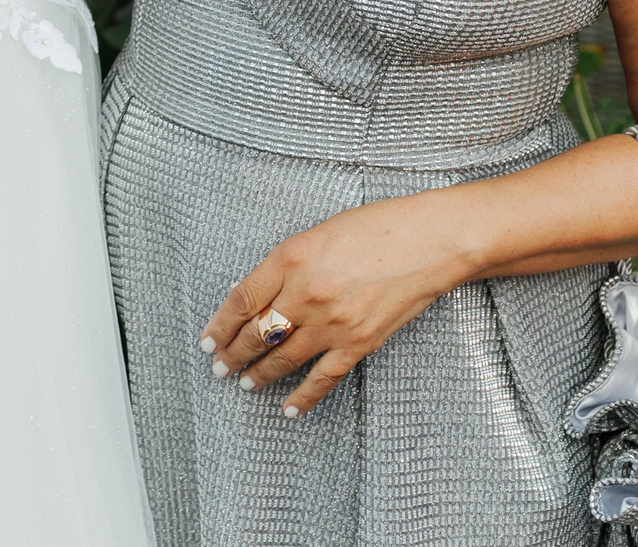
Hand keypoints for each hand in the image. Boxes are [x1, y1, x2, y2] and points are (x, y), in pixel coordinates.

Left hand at [200, 196, 471, 417]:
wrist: (429, 242)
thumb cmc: (374, 228)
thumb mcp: (316, 235)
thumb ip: (284, 266)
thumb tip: (253, 297)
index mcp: (290, 258)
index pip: (241, 300)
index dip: (220, 324)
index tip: (207, 339)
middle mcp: (306, 292)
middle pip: (257, 333)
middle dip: (233, 354)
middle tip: (219, 366)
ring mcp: (333, 321)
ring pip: (283, 358)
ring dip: (258, 375)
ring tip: (244, 383)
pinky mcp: (360, 342)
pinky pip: (323, 377)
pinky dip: (303, 396)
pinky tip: (288, 408)